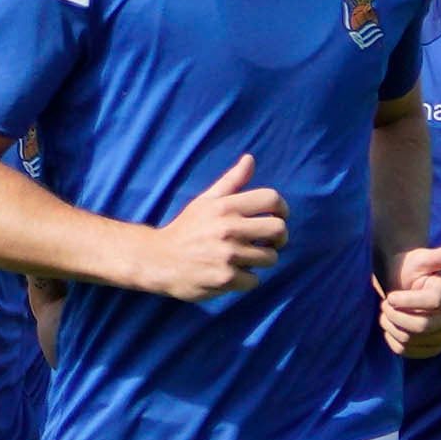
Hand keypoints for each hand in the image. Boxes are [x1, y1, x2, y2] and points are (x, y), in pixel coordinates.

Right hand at [147, 154, 288, 298]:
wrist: (158, 260)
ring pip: (270, 257)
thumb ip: (231, 181)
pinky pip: (254, 280)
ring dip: (262, 260)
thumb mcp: (205, 201)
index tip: (277, 217)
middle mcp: (228, 228)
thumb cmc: (186, 229)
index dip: (282, 209)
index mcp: (225, 206)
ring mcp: (227, 254)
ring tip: (247, 258)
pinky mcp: (225, 278)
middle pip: (278, 229)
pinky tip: (233, 273)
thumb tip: (250, 159)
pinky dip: (247, 279)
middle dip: (279, 238)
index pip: (271, 199)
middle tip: (269, 242)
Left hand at [380, 243, 440, 357]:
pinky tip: (389, 326)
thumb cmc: (412, 268)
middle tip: (384, 304)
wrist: (405, 283)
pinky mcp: (430, 346)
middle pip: (423, 326)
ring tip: (384, 313)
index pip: (433, 302)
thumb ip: (439, 256)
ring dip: (391, 326)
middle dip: (396, 316)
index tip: (390, 295)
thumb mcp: (422, 259)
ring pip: (412, 339)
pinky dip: (392, 340)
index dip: (408, 301)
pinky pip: (408, 351)